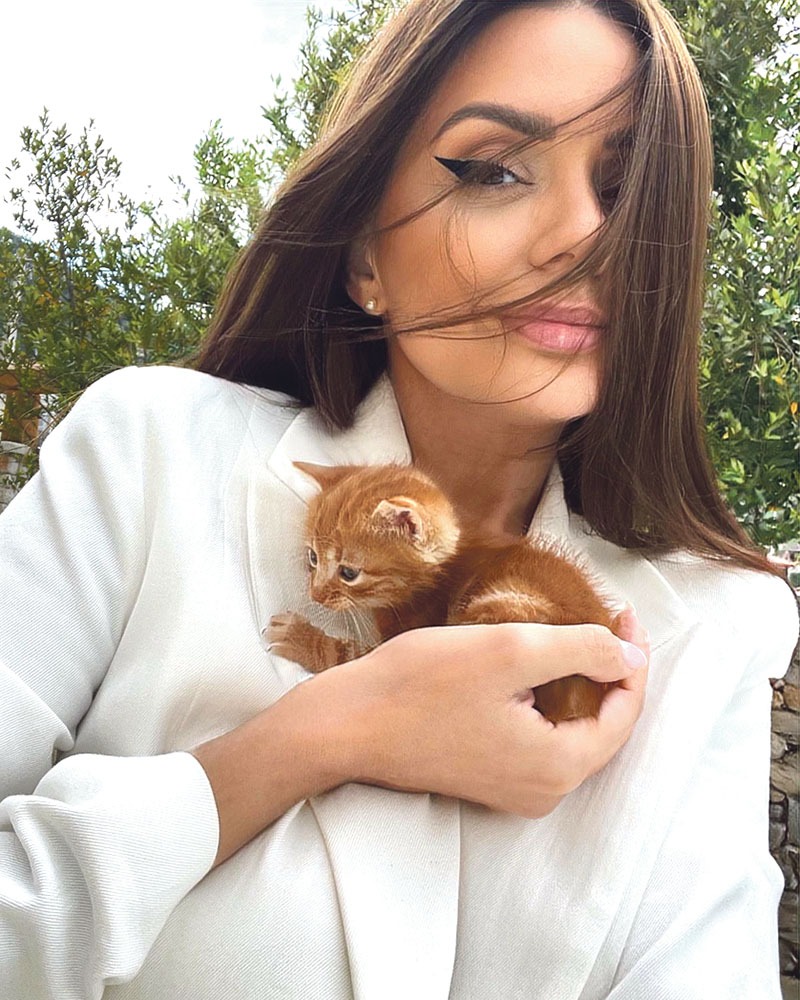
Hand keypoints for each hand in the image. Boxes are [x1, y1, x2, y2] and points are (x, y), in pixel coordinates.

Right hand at [308, 610, 648, 817]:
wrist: (346, 725)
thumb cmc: (422, 685)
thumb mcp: (510, 650)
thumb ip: (581, 649)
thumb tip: (630, 655)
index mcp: (557, 767)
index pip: (623, 712)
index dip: (631, 658)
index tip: (623, 611)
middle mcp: (543, 792)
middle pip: (602, 727)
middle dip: (609, 671)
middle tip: (606, 620)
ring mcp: (513, 792)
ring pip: (570, 733)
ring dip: (580, 685)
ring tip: (575, 637)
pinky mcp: (487, 780)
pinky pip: (539, 740)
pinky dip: (549, 702)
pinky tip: (535, 670)